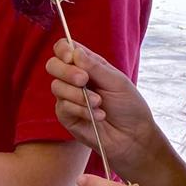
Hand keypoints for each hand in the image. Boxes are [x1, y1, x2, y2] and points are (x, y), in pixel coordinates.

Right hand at [46, 39, 161, 181]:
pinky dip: (81, 110)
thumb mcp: (117, 81)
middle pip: (53, 65)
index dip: (63, 49)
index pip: (64, 49)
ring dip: (79, 95)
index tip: (72, 57)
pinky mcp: (65, 115)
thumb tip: (75, 52)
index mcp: (87, 65)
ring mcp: (67, 97)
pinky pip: (63, 107)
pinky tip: (98, 116)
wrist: (132, 136)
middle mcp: (73, 79)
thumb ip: (95, 66)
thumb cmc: (129, 106)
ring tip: (99, 104)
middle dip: (67, 72)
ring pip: (56, 87)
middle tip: (84, 80)